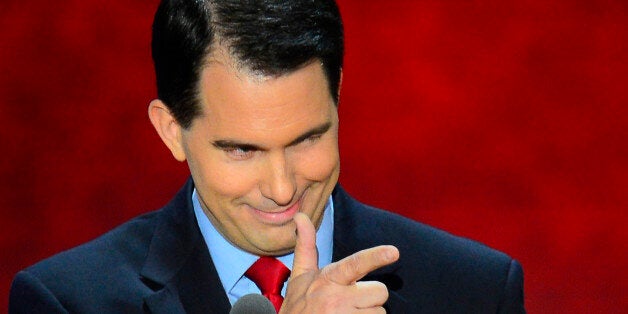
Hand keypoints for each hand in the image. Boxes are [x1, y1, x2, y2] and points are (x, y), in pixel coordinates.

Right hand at [280, 213, 398, 312]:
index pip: (355, 264)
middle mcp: (336, 299)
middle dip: (370, 297)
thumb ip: (306, 245)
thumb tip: (300, 215)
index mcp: (328, 279)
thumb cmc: (298, 305)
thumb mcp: (300, 276)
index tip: (394, 252)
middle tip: (351, 302)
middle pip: (380, 291)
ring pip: (380, 313)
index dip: (375, 257)